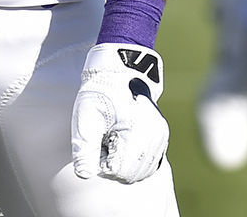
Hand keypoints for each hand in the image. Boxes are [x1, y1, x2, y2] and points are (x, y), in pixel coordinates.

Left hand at [71, 43, 169, 182]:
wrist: (121, 70)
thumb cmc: (101, 91)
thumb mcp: (86, 115)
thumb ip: (84, 147)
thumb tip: (85, 174)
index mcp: (137, 131)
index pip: (117, 171)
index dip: (102, 161)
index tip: (99, 140)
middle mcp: (155, 136)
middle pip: (130, 175)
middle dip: (114, 163)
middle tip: (106, 138)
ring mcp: (161, 137)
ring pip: (140, 172)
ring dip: (125, 161)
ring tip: (115, 136)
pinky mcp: (162, 137)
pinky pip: (149, 163)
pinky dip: (135, 159)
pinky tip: (125, 140)